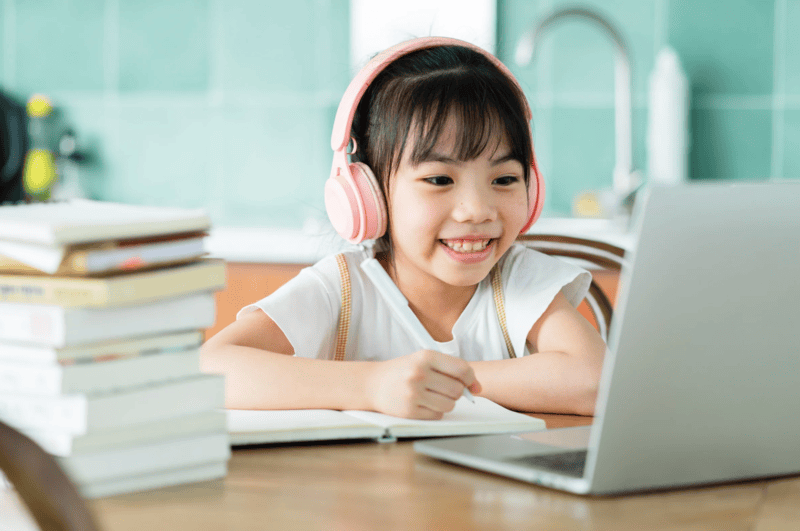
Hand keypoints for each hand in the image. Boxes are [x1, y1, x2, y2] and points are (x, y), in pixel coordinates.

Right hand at [366, 350, 481, 418]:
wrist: (372, 384)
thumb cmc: (403, 371)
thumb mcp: (424, 360)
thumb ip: (451, 369)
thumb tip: (478, 388)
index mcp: (425, 356)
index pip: (462, 369)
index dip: (472, 379)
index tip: (472, 385)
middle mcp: (419, 373)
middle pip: (457, 390)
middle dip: (456, 392)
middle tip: (443, 388)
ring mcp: (414, 393)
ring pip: (450, 404)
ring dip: (446, 402)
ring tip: (432, 395)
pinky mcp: (410, 410)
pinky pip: (438, 414)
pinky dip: (435, 411)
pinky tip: (423, 403)